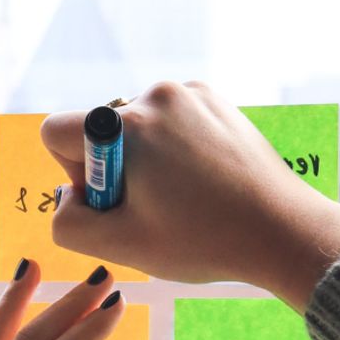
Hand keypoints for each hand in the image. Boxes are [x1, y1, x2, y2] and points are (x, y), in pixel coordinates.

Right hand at [41, 81, 339, 309]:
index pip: (58, 132)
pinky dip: (176, 152)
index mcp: (125, 126)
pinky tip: (204, 183)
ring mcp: (190, 94)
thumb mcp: (121, 246)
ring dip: (147, 162)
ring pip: (138, 129)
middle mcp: (155, 96)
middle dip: (115, 171)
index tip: (112, 199)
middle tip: (155, 208)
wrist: (281, 231)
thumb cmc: (202, 241)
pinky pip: (172, 123)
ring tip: (185, 199)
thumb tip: (65, 198)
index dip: (73, 173)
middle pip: (101, 133)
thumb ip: (68, 224)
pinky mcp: (216, 101)